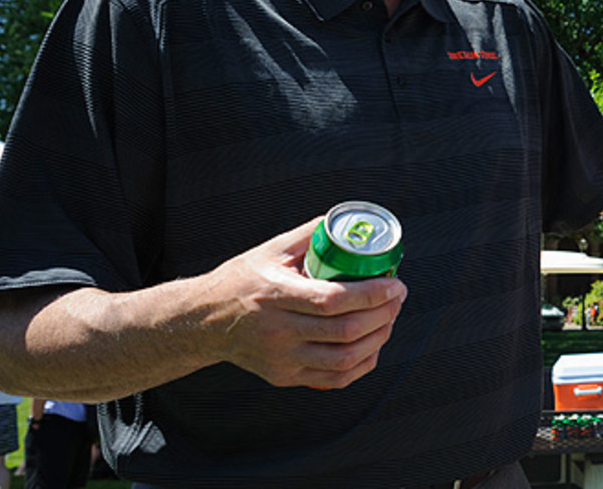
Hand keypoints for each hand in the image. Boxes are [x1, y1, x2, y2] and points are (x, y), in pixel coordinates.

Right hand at [202, 217, 406, 389]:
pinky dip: (361, 364)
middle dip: (383, 314)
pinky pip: (333, 378)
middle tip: (398, 297)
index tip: (394, 284)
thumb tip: (349, 223)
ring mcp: (281, 358)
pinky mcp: (284, 376)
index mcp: (275, 295)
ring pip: (343, 359)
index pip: (333, 300)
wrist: (205, 321)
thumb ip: (310, 233)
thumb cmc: (242, 279)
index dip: (371, 295)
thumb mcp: (271, 250)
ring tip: (389, 319)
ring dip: (378, 339)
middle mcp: (278, 331)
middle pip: (344, 331)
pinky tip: (373, 346)